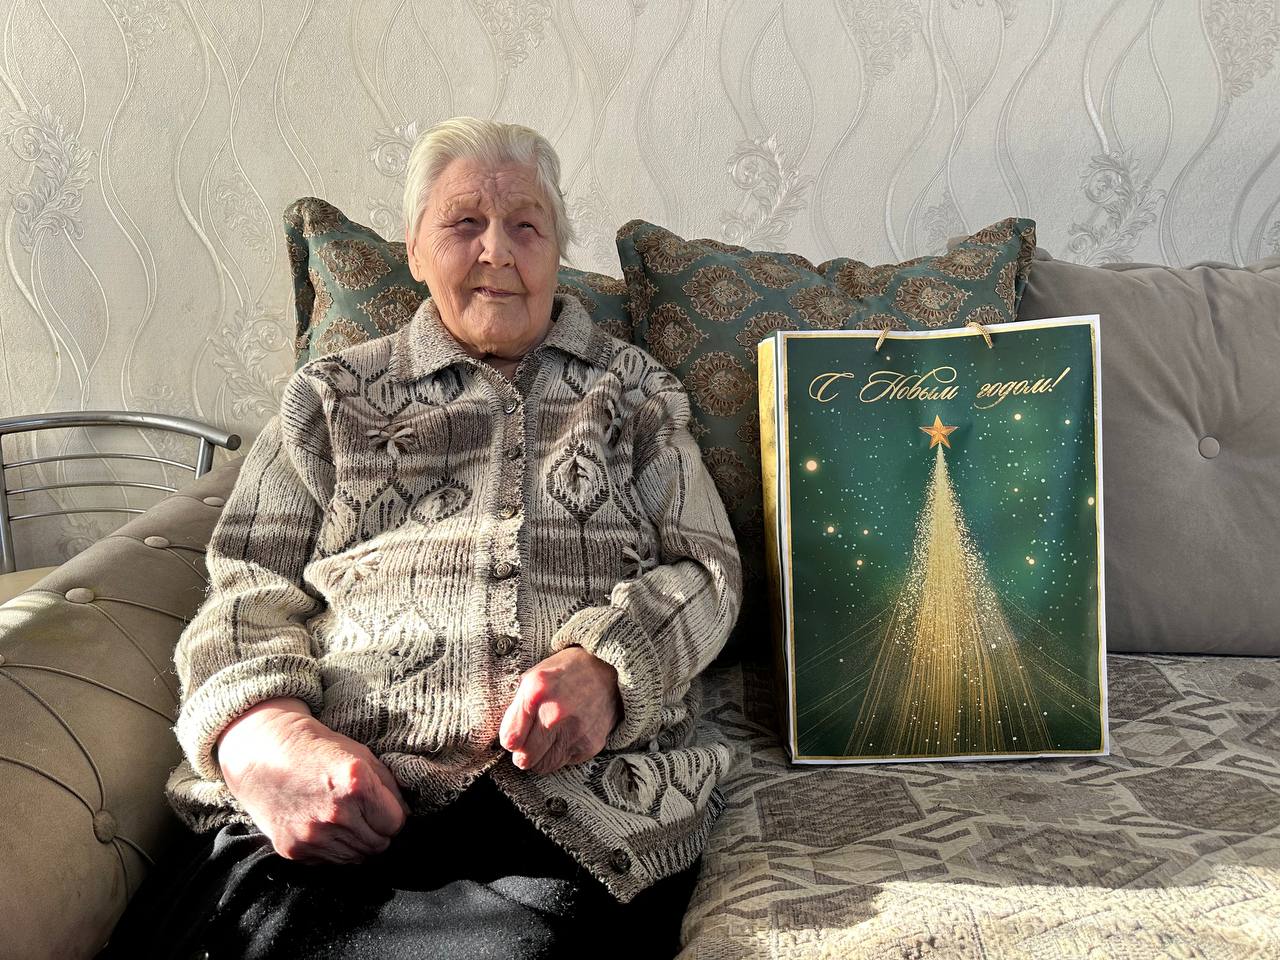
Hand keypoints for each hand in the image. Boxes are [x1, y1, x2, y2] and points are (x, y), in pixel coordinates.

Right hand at [216, 698, 409, 863]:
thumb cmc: (317, 749)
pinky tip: (325, 827)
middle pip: (379, 844)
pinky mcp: (294, 850)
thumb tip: (407, 812)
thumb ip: (388, 785)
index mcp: (356, 784)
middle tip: (366, 815)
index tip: (385, 808)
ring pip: (356, 858)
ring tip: (346, 820)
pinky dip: (334, 849)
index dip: (393, 815)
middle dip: (379, 832)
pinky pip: (330, 862)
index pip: (396, 823)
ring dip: (358, 843)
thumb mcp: (361, 754)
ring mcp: (313, 835)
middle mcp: (336, 814)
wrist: (263, 754)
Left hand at [499, 646, 620, 774]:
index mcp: (536, 692)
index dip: (510, 739)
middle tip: (529, 741)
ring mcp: (575, 731)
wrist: (609, 668)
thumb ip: (516, 707)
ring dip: (541, 756)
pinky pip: (564, 763)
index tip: (515, 734)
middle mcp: (555, 713)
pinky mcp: (590, 744)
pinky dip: (562, 754)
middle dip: (523, 753)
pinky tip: (567, 734)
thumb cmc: (565, 672)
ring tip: (548, 738)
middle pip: (524, 759)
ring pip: (543, 766)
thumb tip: (507, 740)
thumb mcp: (533, 676)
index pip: (509, 740)